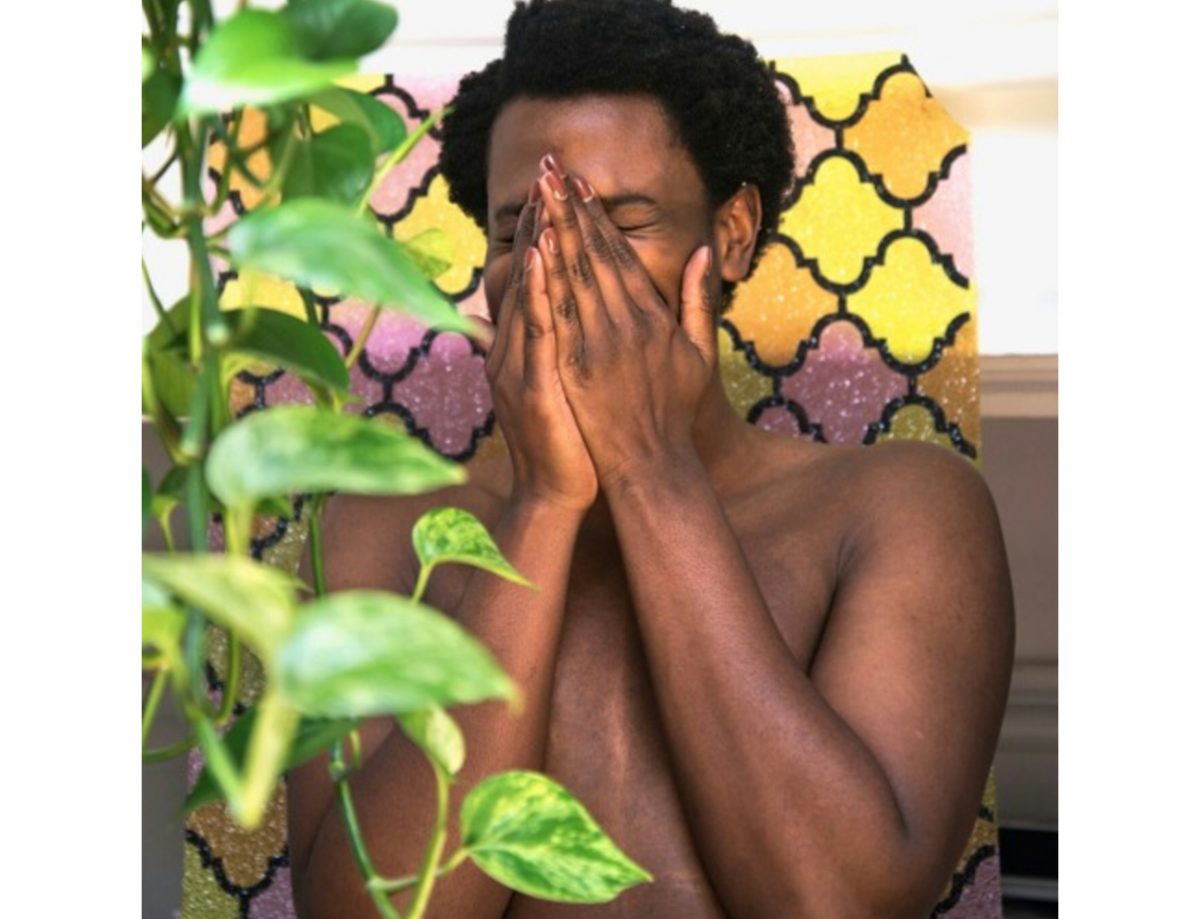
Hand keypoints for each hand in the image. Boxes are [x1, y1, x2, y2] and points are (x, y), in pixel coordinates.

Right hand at [482, 180, 598, 512]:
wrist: (556, 493)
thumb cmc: (567, 440)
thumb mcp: (557, 384)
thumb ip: (550, 345)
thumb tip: (547, 314)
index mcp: (526, 344)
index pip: (536, 277)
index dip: (545, 231)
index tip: (558, 189)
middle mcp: (515, 347)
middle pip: (528, 275)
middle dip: (539, 220)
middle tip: (548, 171)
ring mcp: (518, 365)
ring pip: (527, 294)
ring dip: (534, 242)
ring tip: (543, 196)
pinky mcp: (532, 386)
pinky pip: (535, 332)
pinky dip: (534, 293)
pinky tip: (539, 258)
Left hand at [533, 156, 717, 487]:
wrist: (652, 462)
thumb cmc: (675, 411)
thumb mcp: (699, 353)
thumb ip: (697, 300)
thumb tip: (703, 251)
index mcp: (653, 317)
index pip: (620, 255)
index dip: (597, 217)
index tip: (579, 184)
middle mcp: (627, 322)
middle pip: (593, 253)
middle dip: (570, 207)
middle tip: (550, 167)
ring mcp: (600, 342)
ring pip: (575, 273)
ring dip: (555, 228)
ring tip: (539, 191)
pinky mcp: (576, 364)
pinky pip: (559, 311)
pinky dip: (548, 276)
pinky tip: (536, 246)